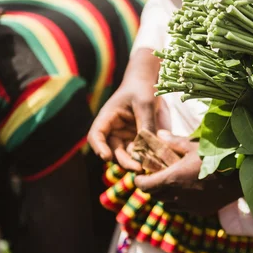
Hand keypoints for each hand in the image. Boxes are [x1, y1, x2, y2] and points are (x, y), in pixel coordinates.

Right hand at [88, 48, 159, 171]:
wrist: (150, 85)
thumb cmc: (142, 89)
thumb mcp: (145, 104)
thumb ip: (146, 124)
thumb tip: (151, 147)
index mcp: (107, 118)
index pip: (96, 136)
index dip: (99, 148)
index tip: (106, 157)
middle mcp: (114, 131)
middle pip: (113, 151)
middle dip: (124, 161)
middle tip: (138, 168)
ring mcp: (126, 138)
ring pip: (127, 156)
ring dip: (136, 162)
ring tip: (149, 166)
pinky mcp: (138, 142)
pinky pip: (141, 153)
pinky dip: (147, 158)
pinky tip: (156, 162)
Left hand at [134, 131, 242, 215]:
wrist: (240, 175)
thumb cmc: (216, 156)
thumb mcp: (193, 145)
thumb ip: (173, 141)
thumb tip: (159, 134)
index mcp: (171, 179)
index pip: (145, 186)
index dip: (139, 181)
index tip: (139, 176)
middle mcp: (177, 196)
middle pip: (155, 196)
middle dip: (153, 188)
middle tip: (155, 177)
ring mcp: (188, 206)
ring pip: (168, 204)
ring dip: (166, 196)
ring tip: (172, 185)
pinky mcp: (200, 211)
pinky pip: (184, 208)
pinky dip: (181, 201)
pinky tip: (189, 191)